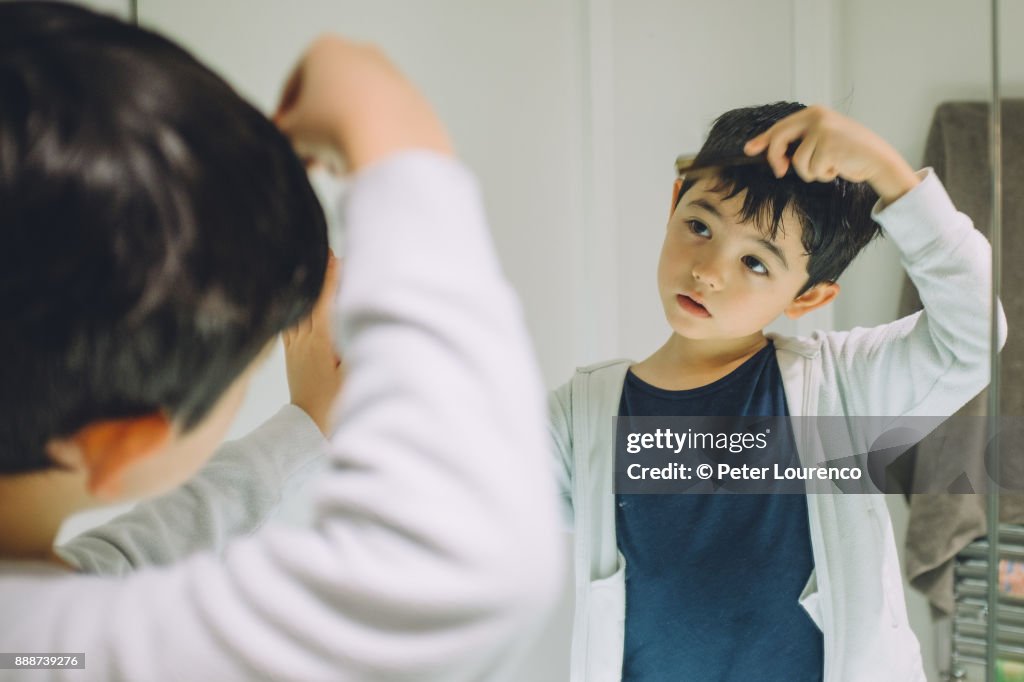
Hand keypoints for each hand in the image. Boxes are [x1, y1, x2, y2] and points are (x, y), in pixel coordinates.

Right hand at [273, 35, 451, 171]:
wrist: (392, 144)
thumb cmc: (333, 130)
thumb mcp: (291, 133)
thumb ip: (286, 132)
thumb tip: (295, 139)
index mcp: (324, 50)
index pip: (294, 90)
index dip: (285, 122)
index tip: (285, 144)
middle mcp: (362, 55)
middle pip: (331, 100)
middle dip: (318, 134)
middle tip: (310, 163)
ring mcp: (395, 79)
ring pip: (359, 115)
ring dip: (346, 141)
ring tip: (339, 169)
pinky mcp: (418, 105)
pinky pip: (387, 128)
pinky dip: (375, 144)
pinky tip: (367, 165)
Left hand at [284, 253, 343, 435]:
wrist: (307, 427)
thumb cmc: (334, 405)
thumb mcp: (353, 378)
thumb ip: (358, 351)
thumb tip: (367, 326)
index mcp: (319, 344)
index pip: (323, 304)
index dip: (329, 279)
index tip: (334, 257)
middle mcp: (303, 341)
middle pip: (309, 299)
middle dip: (318, 275)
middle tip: (327, 250)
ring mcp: (295, 345)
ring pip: (297, 307)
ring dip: (306, 286)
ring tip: (314, 264)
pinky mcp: (291, 351)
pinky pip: (290, 320)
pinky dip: (295, 302)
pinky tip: (298, 292)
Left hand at [743, 105, 919, 204]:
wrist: (877, 159)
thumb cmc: (848, 153)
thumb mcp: (822, 139)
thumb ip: (799, 141)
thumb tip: (765, 149)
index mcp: (814, 112)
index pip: (781, 127)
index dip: (763, 140)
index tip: (749, 149)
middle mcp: (816, 117)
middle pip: (780, 139)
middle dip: (775, 159)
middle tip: (780, 172)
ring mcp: (822, 130)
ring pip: (797, 162)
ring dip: (811, 172)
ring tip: (829, 166)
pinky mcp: (828, 146)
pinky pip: (811, 170)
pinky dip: (822, 175)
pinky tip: (838, 168)